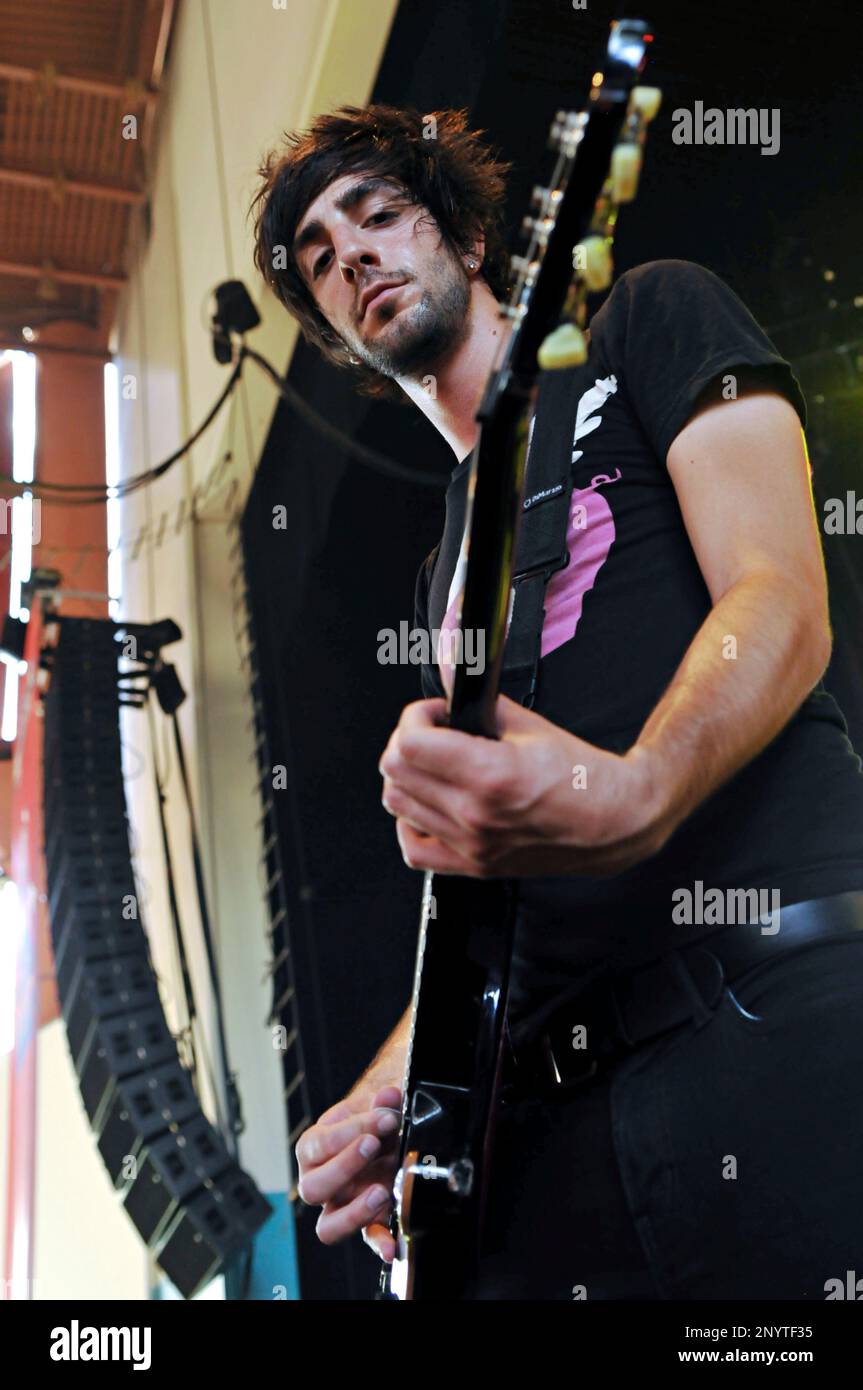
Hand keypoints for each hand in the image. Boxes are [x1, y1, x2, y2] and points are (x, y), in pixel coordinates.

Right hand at [295, 1085, 401, 1261]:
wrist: (390, 1129)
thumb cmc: (374, 1116)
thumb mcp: (376, 1103)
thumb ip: (384, 1101)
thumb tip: (388, 1096)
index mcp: (314, 1148)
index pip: (318, 1144)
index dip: (350, 1130)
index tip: (384, 1117)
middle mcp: (321, 1181)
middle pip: (313, 1188)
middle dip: (345, 1165)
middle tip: (374, 1145)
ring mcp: (342, 1205)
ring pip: (328, 1227)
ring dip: (354, 1212)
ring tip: (381, 1192)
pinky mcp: (368, 1221)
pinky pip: (367, 1239)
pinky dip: (379, 1244)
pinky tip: (392, 1246)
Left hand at [379, 694, 671, 877]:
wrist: (613, 821)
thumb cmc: (583, 777)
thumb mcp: (530, 725)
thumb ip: (481, 698)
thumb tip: (452, 664)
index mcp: (490, 775)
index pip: (410, 743)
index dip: (416, 717)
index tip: (435, 712)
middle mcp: (475, 814)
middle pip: (395, 772)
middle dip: (408, 741)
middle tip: (435, 733)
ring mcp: (472, 844)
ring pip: (397, 804)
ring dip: (408, 778)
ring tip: (436, 766)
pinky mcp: (474, 865)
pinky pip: (414, 849)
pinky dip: (411, 824)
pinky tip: (431, 805)